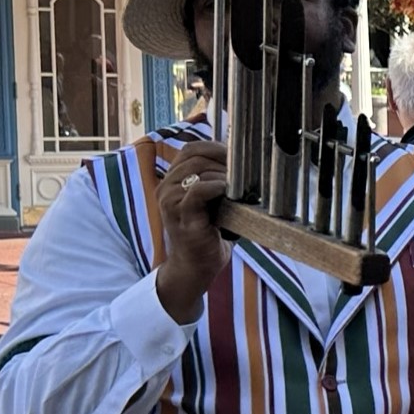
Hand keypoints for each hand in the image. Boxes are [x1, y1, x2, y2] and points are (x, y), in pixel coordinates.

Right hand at [156, 141, 231, 323]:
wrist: (196, 266)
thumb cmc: (209, 233)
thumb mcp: (213, 201)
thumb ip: (217, 180)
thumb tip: (247, 161)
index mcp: (171, 180)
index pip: (191, 148)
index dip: (216, 147)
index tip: (240, 157)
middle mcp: (166, 187)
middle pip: (194, 156)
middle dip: (224, 159)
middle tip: (246, 171)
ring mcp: (170, 201)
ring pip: (197, 170)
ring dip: (223, 173)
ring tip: (240, 185)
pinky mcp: (181, 215)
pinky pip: (198, 190)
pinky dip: (217, 186)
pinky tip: (229, 192)